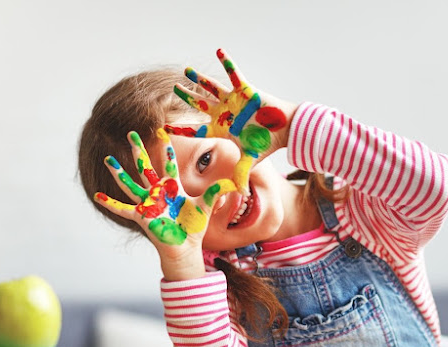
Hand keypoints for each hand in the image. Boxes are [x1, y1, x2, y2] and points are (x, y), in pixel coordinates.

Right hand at [94, 129, 235, 277]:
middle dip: (139, 150)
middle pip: (146, 167)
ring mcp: (148, 204)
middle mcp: (158, 193)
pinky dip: (110, 203)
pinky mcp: (142, 216)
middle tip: (131, 134)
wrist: (185, 248)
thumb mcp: (206, 206)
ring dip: (119, 172)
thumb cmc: (194, 228)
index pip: (169, 164)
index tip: (162, 132)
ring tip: (107, 160)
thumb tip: (235, 183)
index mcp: (173, 188)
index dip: (166, 149)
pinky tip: (97, 196)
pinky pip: (122, 209)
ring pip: (130, 184)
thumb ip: (217, 192)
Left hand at [166, 48, 295, 193]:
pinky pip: (234, 73)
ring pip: (211, 87)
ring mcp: (233, 100)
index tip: (163, 128)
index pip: (196, 130)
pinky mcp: (245, 89)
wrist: (284, 129)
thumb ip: (241, 175)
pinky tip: (219, 50)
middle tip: (174, 90)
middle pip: (199, 105)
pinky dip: (227, 62)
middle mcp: (224, 113)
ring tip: (186, 71)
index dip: (180, 130)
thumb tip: (240, 196)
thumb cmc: (267, 143)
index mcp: (221, 129)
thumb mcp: (250, 160)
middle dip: (187, 98)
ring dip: (199, 79)